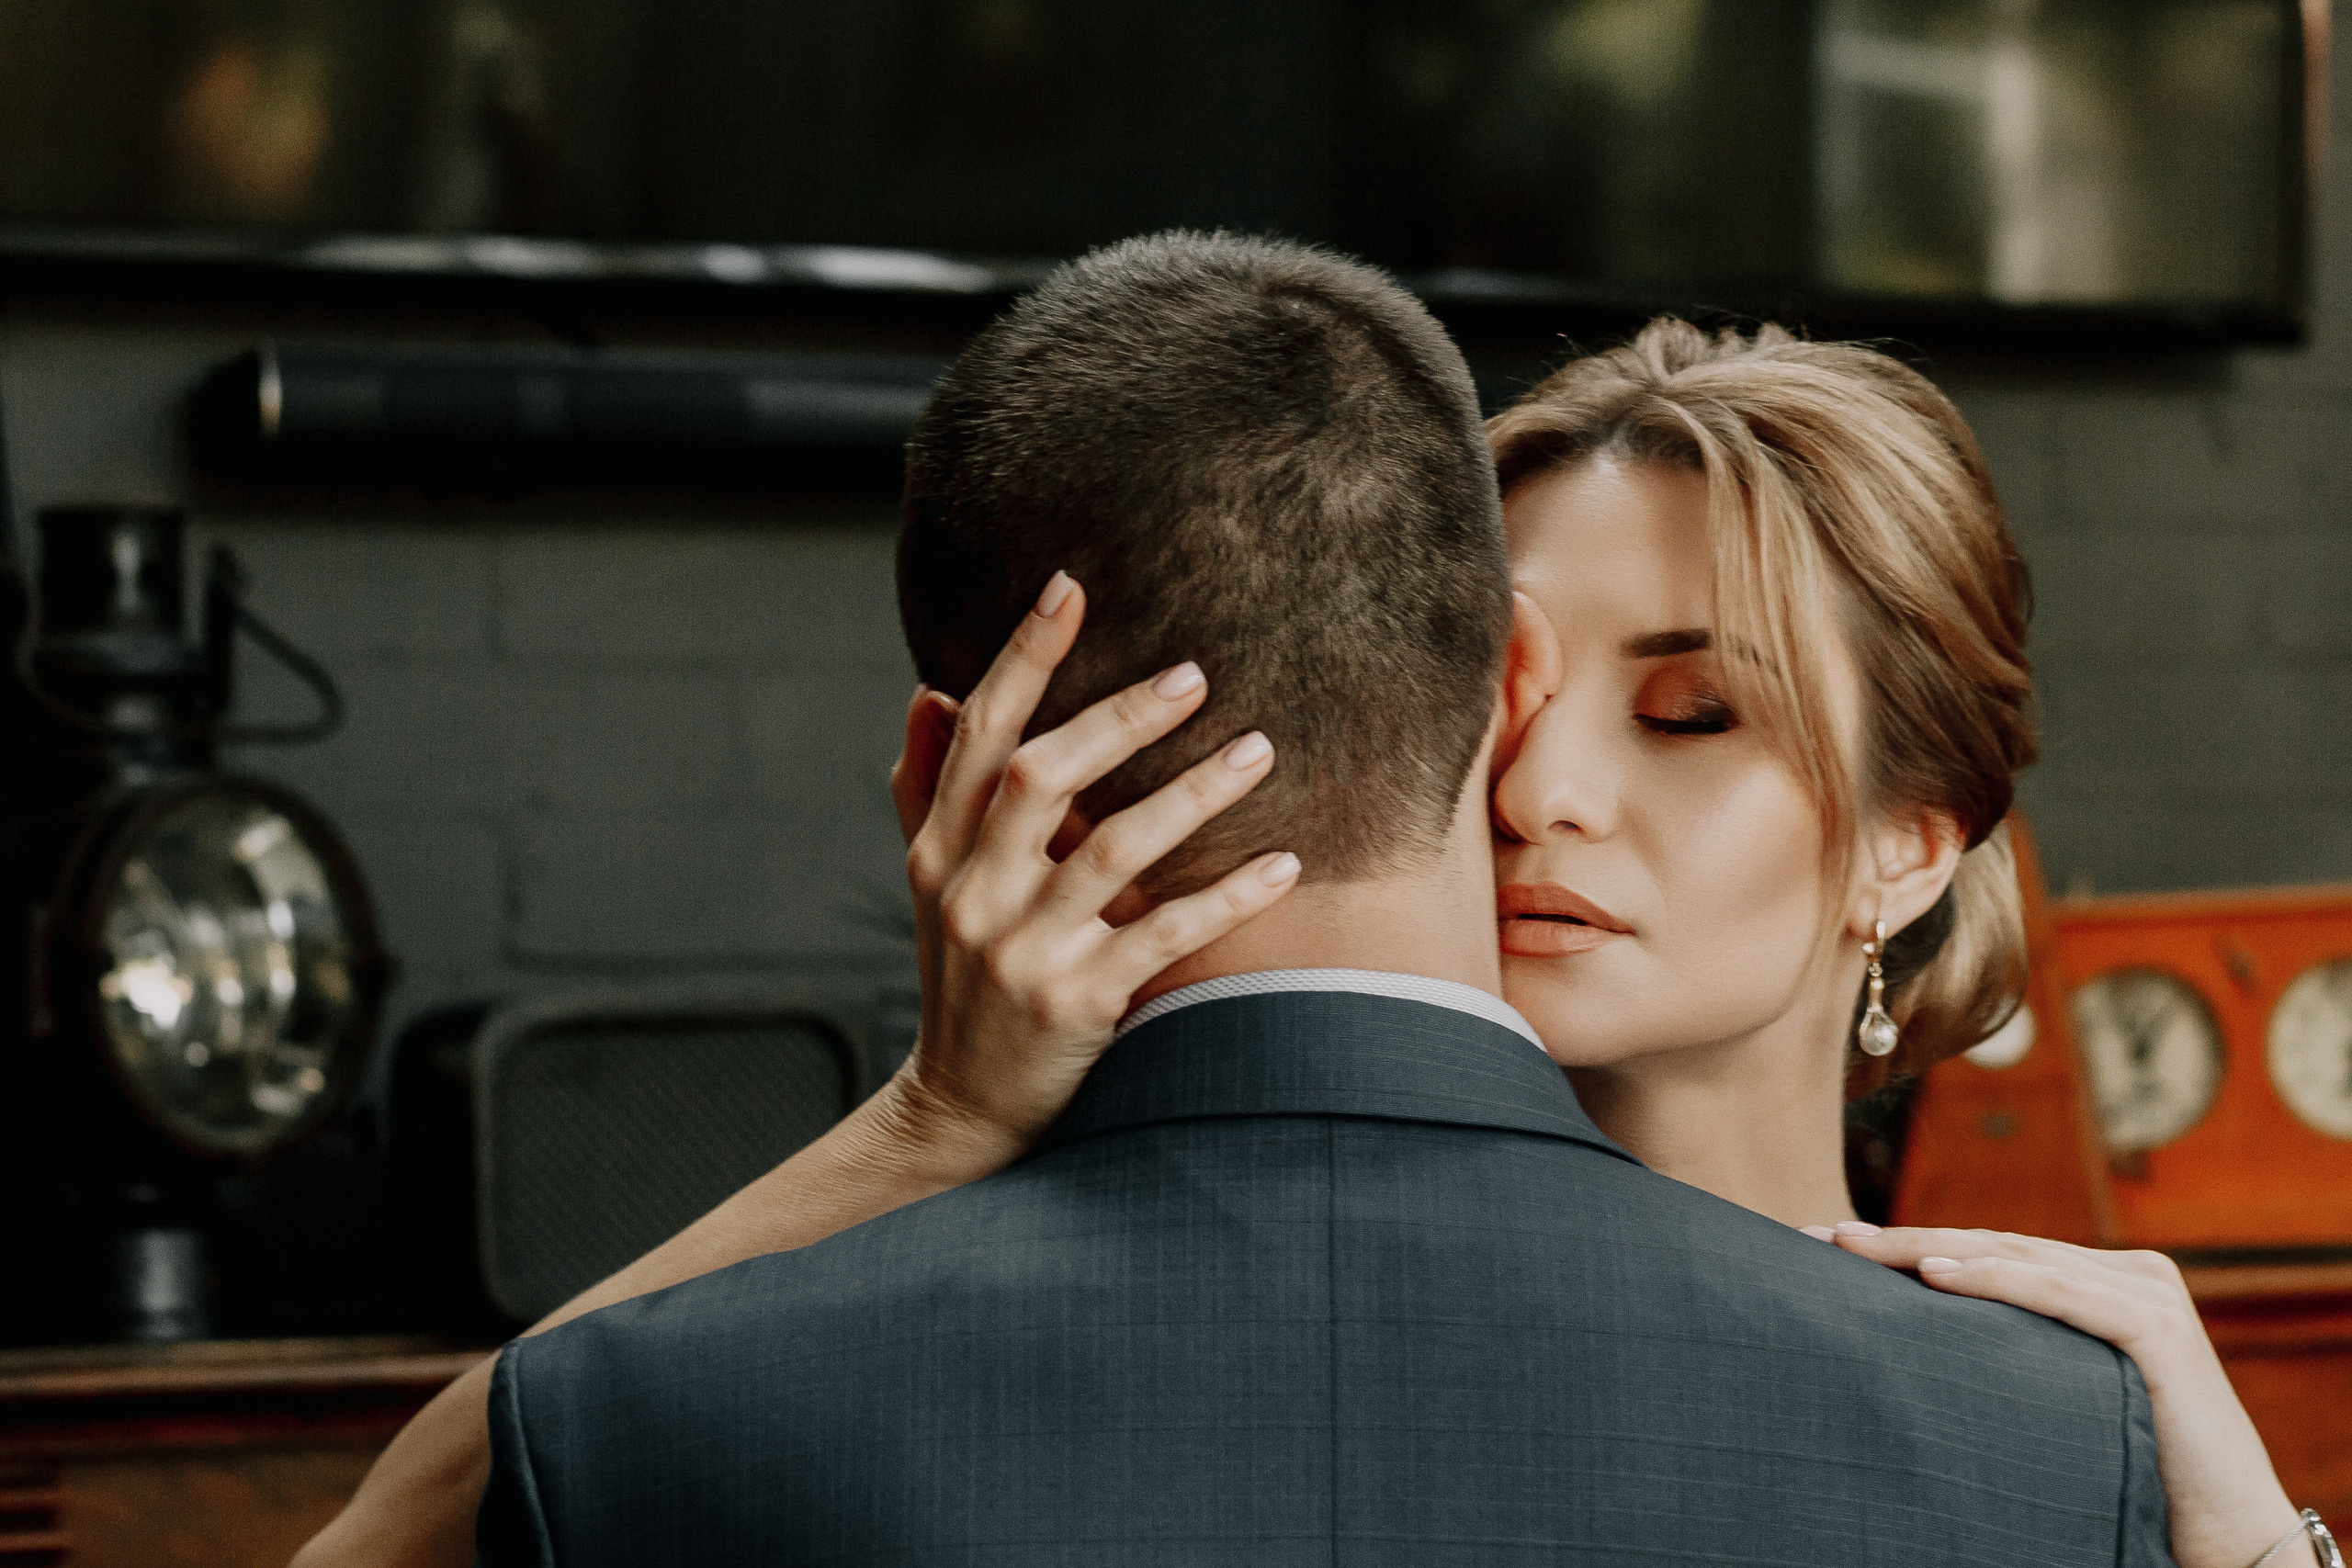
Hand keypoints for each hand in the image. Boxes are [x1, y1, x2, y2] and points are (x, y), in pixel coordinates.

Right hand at [880, 569, 1299, 1166]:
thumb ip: (928, 792)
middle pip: (1039, 776)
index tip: (1070, 587)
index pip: (977, 732)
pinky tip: (1281, 864)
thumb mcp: (934, 887)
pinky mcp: (1074, 1004)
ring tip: (1260, 752)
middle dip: (1118, 718)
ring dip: (1190, 794)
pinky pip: (1162, 936)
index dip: (1022, 657)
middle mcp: (971, 892)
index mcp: (938, 851)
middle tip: (1196, 675)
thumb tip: (927, 692)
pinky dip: (1225, 897)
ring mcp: (1021, 951)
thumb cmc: (967, 981)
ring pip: (1108, 848)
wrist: (965, 1113)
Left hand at [1811, 1223, 2313, 1567]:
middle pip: (1991, 1247)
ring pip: (2014, 1258)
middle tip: (1823, 1237)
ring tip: (1859, 1248)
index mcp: (2100, 1281)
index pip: (1988, 1253)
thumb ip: (2010, 1354)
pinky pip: (2056, 1292)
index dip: (1909, 1246)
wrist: (2224, 1531)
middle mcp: (2127, 1273)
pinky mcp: (2156, 1327)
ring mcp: (2145, 1291)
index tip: (1829, 1246)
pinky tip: (1934, 1277)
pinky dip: (1993, 1280)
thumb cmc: (2131, 1471)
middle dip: (1901, 1241)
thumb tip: (1908, 1341)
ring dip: (1927, 1250)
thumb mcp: (2056, 1396)